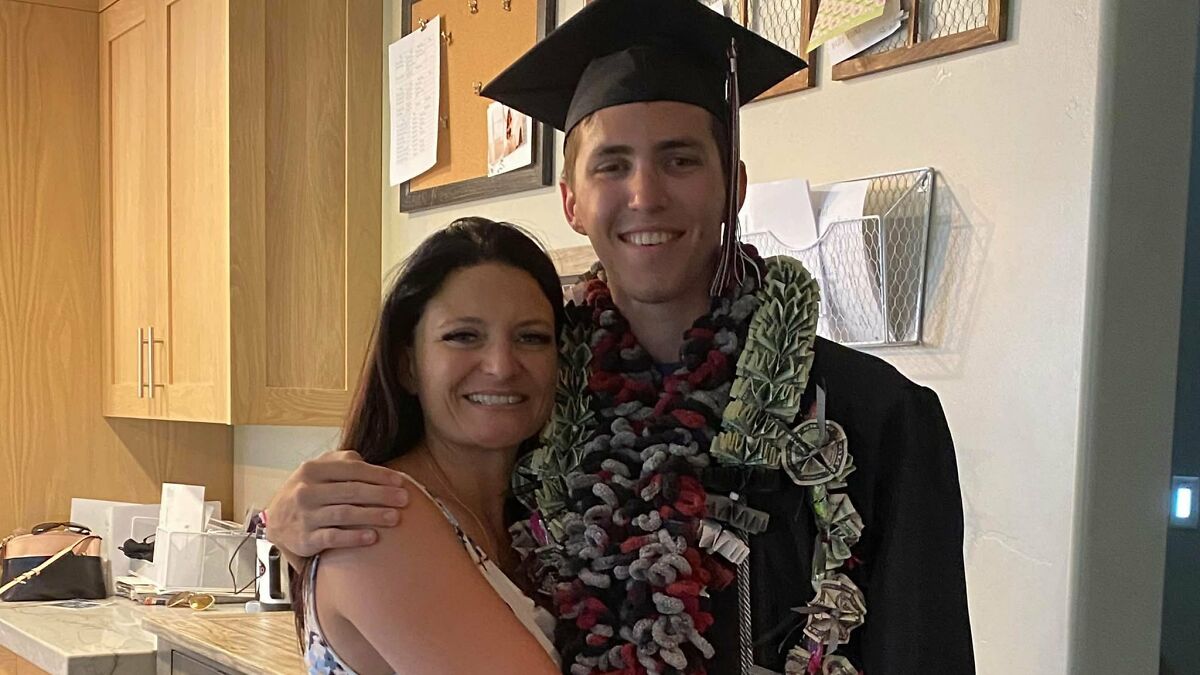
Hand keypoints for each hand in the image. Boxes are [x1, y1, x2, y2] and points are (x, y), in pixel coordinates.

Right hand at [265, 450, 409, 557]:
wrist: (275, 521)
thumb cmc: (306, 492)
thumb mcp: (317, 471)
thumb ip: (342, 462)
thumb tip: (369, 463)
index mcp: (312, 470)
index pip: (351, 469)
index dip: (378, 475)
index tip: (400, 481)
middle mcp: (307, 491)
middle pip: (351, 491)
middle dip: (381, 495)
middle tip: (404, 499)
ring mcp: (305, 515)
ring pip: (344, 513)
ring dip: (372, 515)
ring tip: (394, 517)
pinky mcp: (305, 539)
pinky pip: (333, 537)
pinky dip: (353, 537)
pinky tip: (372, 537)